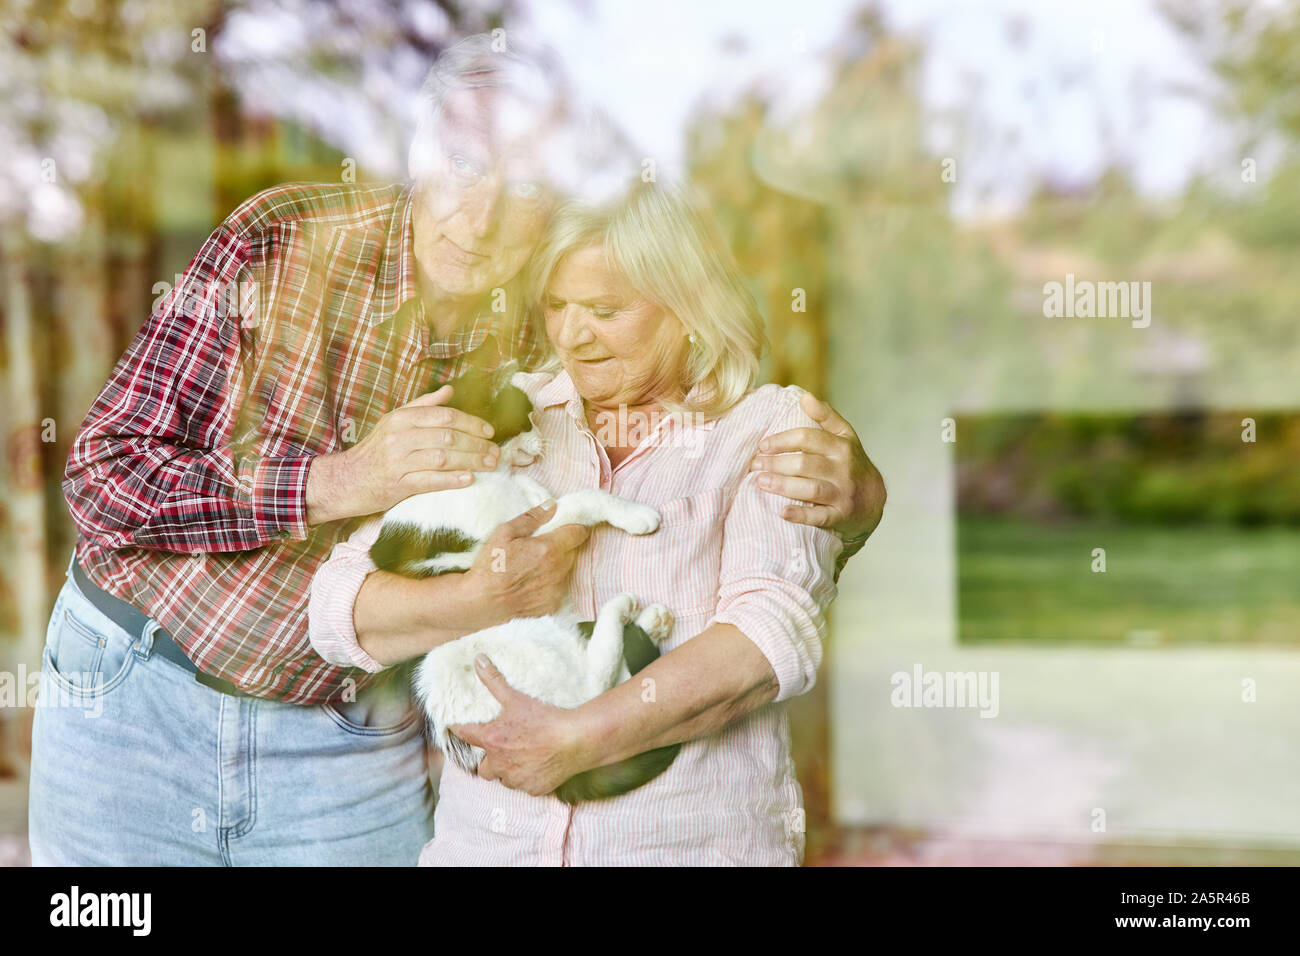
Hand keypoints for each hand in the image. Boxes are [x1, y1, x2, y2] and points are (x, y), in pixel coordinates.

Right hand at [306, 384, 499, 524]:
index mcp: (402, 418)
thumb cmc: (375, 451)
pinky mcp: (396, 484)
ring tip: (490, 465)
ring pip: (442, 458)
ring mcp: (397, 461)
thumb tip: (450, 390)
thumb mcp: (395, 422)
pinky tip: (469, 480)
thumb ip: (423, 406)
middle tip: (496, 453)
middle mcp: (399, 436)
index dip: (471, 423)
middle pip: (448, 437)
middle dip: (477, 445)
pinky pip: (429, 480)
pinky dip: (451, 479)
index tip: (489, 432)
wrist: (346, 480)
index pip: (444, 416)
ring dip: (471, 462)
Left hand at [452, 655, 590, 795]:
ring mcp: (517, 780)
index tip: (456, 727)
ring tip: (520, 757)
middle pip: (483, 768)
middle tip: (499, 748)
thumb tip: (478, 660)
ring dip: (507, 771)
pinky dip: (527, 778)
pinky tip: (538, 765)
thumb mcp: (516, 698)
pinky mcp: (533, 789)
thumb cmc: (545, 719)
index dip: (459, 729)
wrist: (576, 740)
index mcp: (492, 741)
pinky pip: (524, 787)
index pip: (465, 735)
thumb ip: (494, 680)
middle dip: (489, 760)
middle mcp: (500, 764)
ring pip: (504, 779)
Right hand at [462, 501, 590, 622]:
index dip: (575, 527)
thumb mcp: (504, 533)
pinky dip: (552, 582)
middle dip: (564, 545)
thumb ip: (531, 517)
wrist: (483, 601)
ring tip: (536, 565)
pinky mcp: (553, 604)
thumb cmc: (491, 566)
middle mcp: (558, 569)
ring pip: (569, 569)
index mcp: (550, 549)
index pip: (580, 532)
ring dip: (559, 564)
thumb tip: (552, 505)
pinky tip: (534, 581)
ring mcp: (557, 589)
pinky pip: (560, 587)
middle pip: (575, 551)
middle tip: (543, 546)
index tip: (566, 527)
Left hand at [750, 391, 884, 539]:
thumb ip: (826, 416)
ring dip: (783, 486)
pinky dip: (801, 515)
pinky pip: (820, 517)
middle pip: (804, 464)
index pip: (807, 438)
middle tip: (755, 465)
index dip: (782, 440)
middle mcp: (843, 469)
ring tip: (760, 482)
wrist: (874, 500)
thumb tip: (805, 396)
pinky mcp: (841, 516)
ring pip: (810, 489)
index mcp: (841, 447)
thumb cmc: (851, 463)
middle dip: (776, 464)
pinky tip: (782, 512)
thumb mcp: (845, 437)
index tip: (762, 446)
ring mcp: (843, 494)